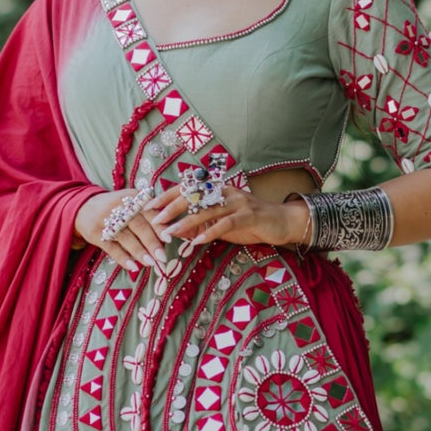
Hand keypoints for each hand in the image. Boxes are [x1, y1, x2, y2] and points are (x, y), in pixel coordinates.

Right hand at [73, 187, 173, 276]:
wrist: (83, 207)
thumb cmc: (117, 207)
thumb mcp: (131, 201)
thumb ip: (149, 211)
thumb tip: (170, 233)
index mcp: (132, 197)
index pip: (149, 212)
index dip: (159, 226)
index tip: (168, 238)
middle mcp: (119, 206)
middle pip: (139, 226)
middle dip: (152, 242)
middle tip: (162, 257)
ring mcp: (106, 220)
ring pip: (126, 238)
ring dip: (139, 252)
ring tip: (150, 263)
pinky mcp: (96, 233)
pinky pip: (111, 247)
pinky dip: (122, 258)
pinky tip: (132, 266)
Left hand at [149, 180, 311, 256]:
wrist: (282, 222)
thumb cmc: (249, 222)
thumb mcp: (221, 223)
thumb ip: (200, 224)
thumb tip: (175, 230)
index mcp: (217, 190)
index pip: (187, 189)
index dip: (167, 195)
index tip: (149, 205)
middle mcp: (225, 191)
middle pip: (194, 196)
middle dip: (172, 208)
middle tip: (155, 219)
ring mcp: (238, 202)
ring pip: (207, 209)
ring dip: (187, 222)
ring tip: (171, 232)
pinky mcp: (249, 215)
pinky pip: (226, 223)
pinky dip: (210, 232)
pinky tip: (198, 242)